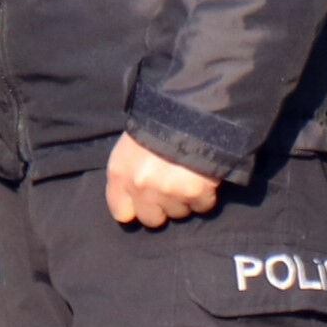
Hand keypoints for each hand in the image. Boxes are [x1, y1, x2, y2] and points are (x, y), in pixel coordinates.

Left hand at [104, 133, 225, 227]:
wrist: (192, 106)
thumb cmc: (159, 121)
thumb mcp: (132, 143)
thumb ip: (129, 172)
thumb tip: (133, 198)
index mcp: (120, 173)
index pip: (122, 212)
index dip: (136, 208)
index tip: (146, 203)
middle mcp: (140, 186)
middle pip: (152, 219)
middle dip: (163, 207)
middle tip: (173, 187)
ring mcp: (167, 191)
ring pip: (179, 213)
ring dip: (185, 199)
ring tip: (190, 175)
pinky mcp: (194, 192)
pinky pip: (202, 206)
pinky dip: (206, 195)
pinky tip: (204, 177)